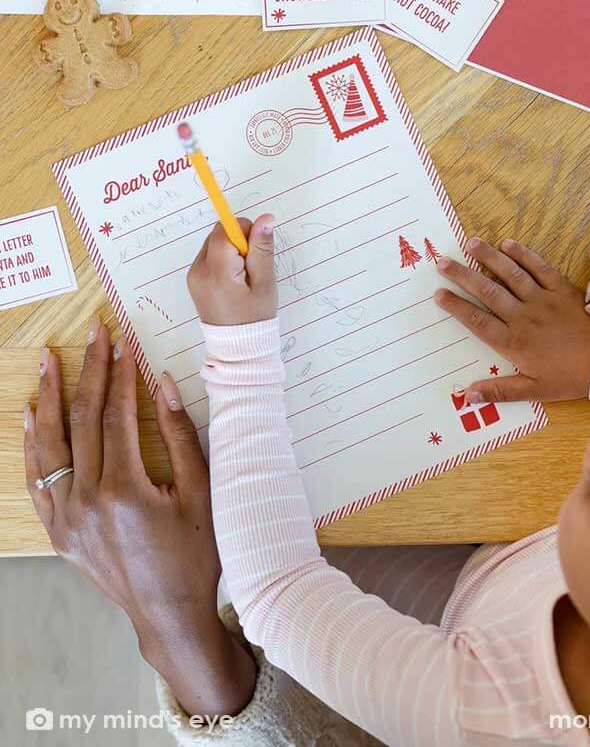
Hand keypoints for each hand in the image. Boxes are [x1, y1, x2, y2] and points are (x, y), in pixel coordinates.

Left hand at [25, 319, 255, 717]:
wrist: (168, 612)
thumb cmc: (195, 553)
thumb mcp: (201, 492)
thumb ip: (182, 435)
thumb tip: (165, 384)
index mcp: (124, 489)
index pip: (116, 414)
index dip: (119, 373)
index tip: (121, 339)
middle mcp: (86, 500)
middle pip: (81, 419)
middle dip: (88, 370)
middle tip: (91, 333)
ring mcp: (66, 517)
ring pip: (50, 445)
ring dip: (49, 397)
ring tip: (49, 360)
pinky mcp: (58, 531)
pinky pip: (38, 479)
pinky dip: (34, 445)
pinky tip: (32, 416)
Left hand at [187, 215, 276, 325]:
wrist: (238, 348)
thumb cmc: (255, 317)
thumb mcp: (265, 283)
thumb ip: (262, 248)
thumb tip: (266, 218)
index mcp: (217, 272)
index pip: (226, 229)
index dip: (245, 233)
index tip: (256, 254)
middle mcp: (198, 270)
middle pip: (218, 234)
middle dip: (238, 242)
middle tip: (251, 268)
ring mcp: (193, 275)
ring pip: (213, 243)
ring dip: (231, 250)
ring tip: (242, 277)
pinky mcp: (193, 279)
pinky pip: (209, 256)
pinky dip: (223, 260)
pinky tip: (233, 280)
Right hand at [434, 238, 589, 401]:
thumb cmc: (573, 378)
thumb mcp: (536, 391)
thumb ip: (501, 391)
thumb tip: (467, 395)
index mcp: (514, 342)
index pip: (477, 321)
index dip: (456, 306)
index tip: (438, 294)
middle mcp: (524, 317)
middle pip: (487, 292)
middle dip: (463, 276)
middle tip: (442, 262)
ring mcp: (543, 300)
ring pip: (510, 274)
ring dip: (488, 257)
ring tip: (470, 244)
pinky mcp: (562, 288)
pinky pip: (539, 267)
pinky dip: (523, 254)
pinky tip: (508, 243)